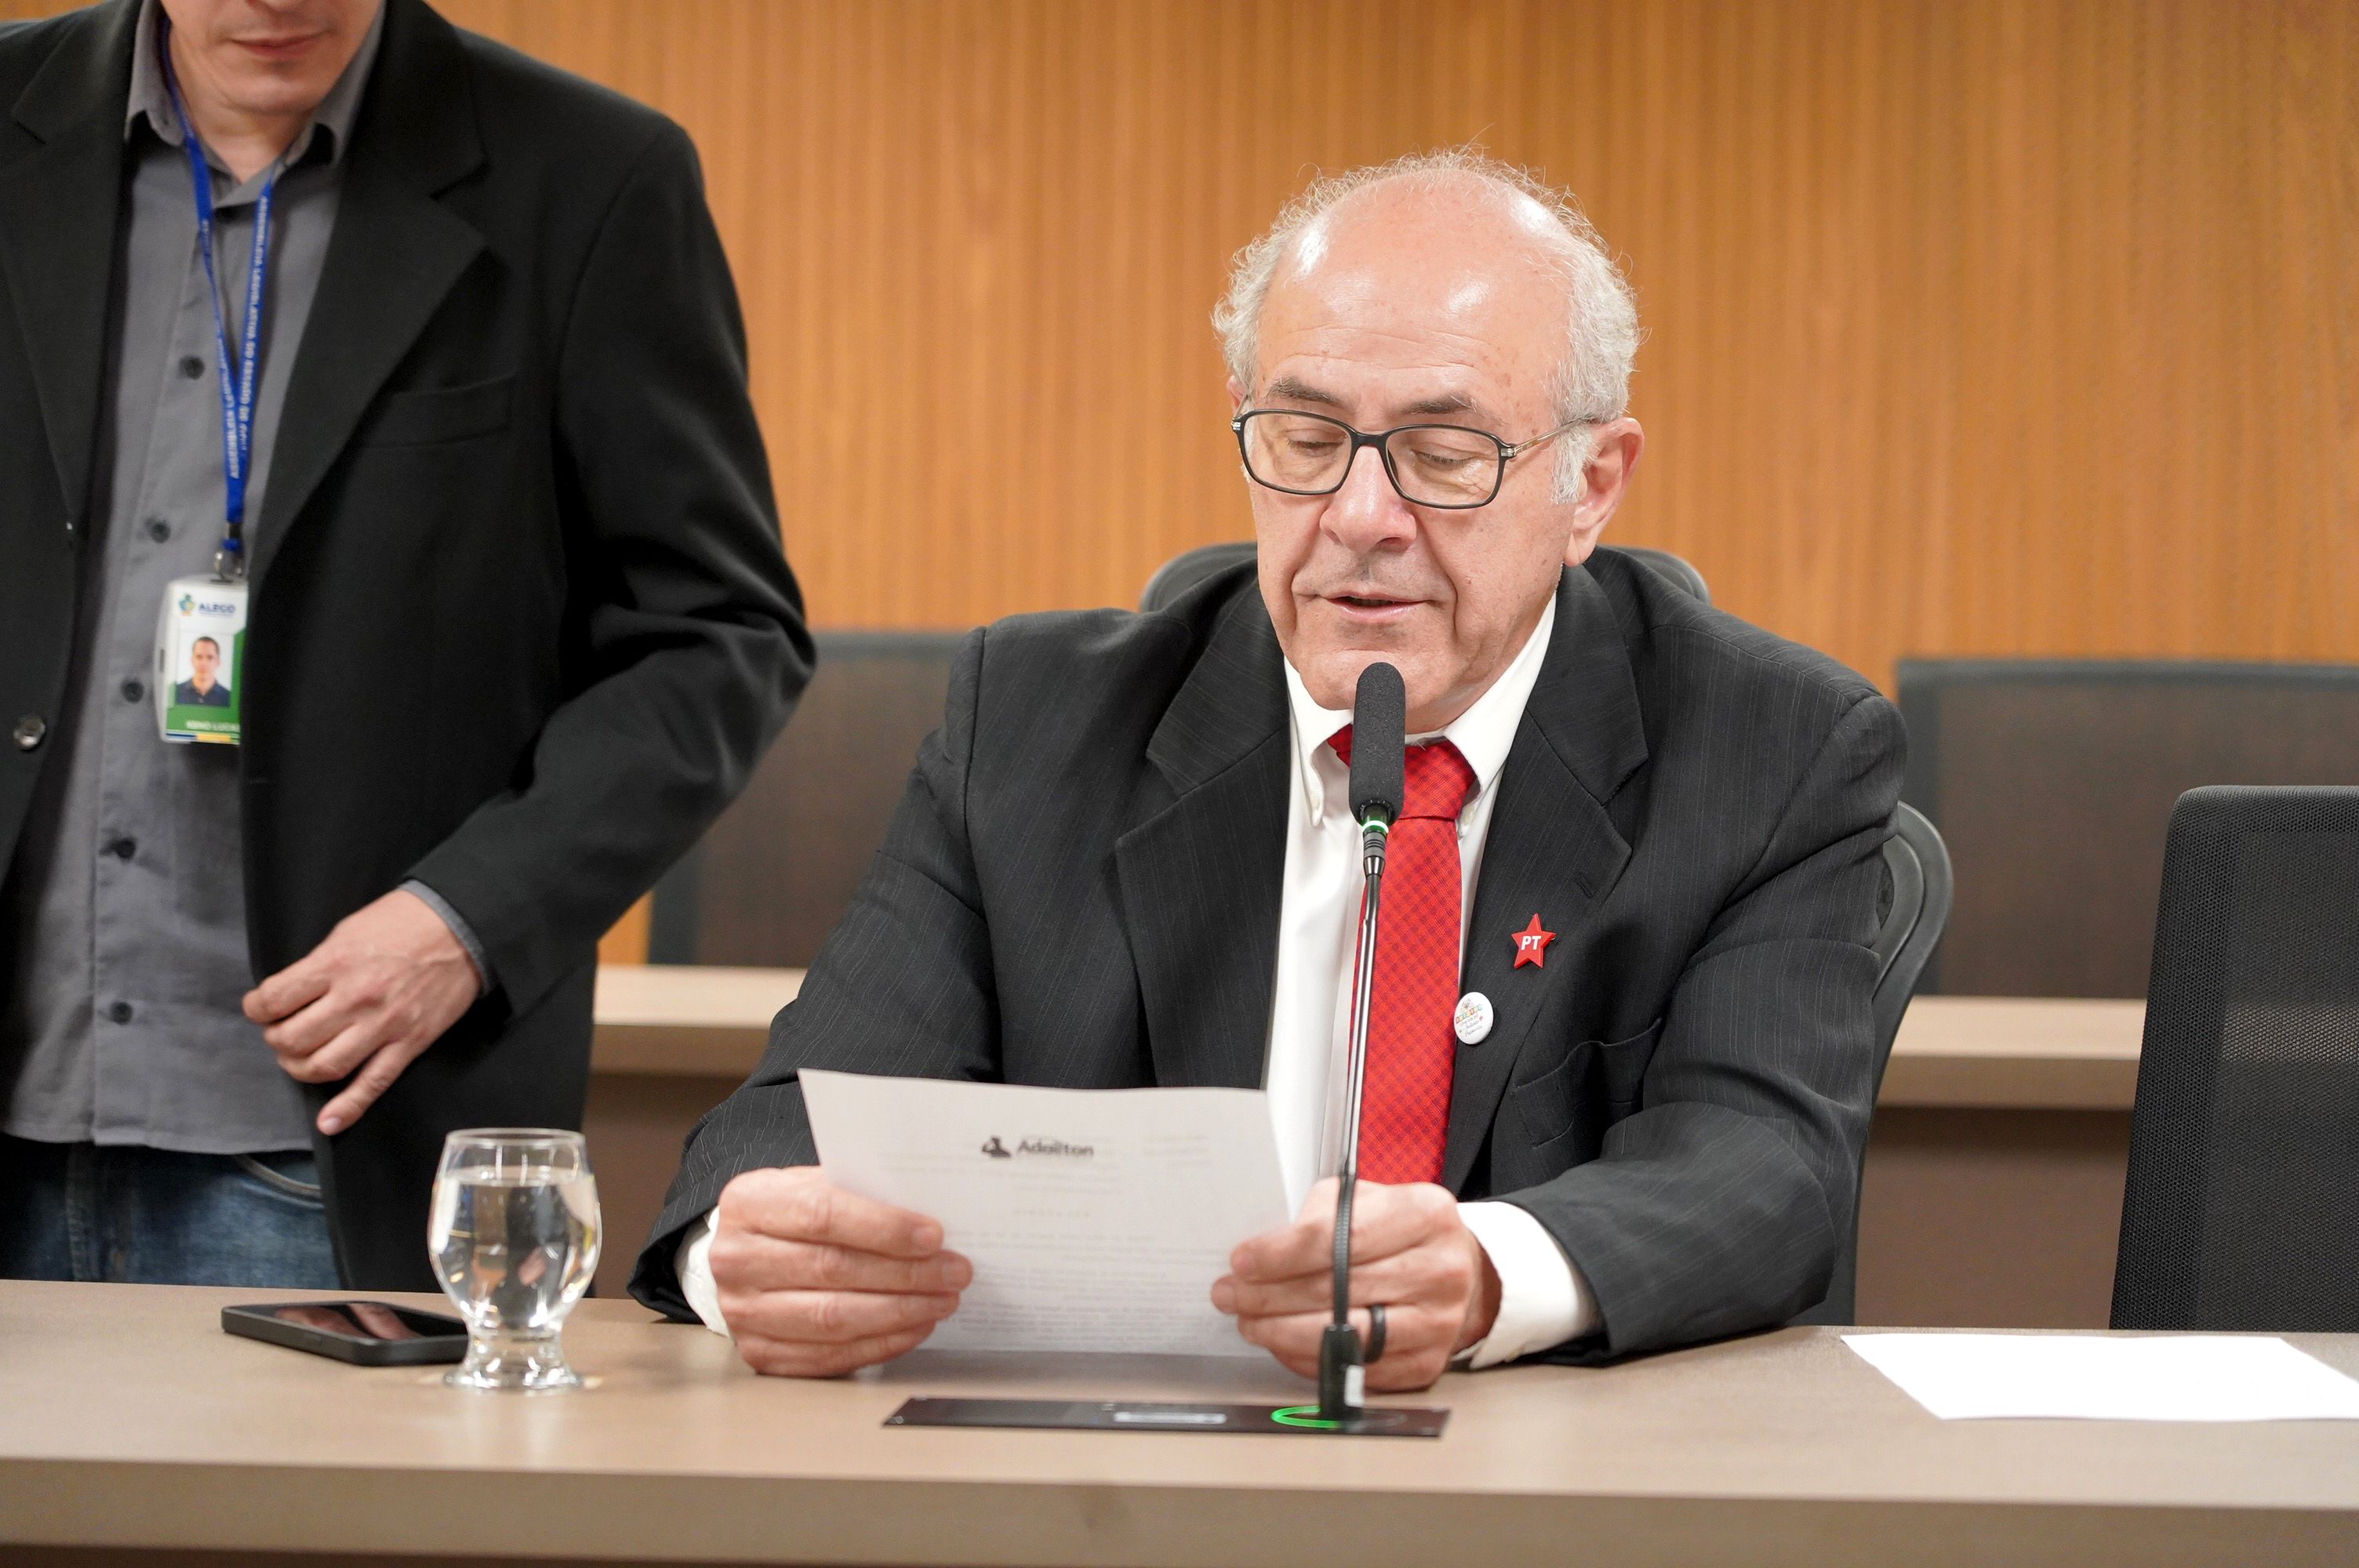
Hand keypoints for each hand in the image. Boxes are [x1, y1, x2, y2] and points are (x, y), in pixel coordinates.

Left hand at [243, 888, 481, 1134]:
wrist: (462, 928)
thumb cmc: (404, 922)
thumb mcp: (348, 931)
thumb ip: (319, 965)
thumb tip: (293, 994)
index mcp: (335, 964)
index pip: (273, 999)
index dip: (256, 1008)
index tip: (260, 1008)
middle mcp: (355, 999)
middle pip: (293, 1039)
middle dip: (276, 1040)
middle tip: (281, 1033)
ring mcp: (383, 1025)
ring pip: (324, 1067)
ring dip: (300, 1069)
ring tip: (301, 1058)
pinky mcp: (409, 1044)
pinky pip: (373, 1084)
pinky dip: (347, 1108)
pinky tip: (328, 1122)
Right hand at [709, 1166, 970, 1376]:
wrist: (749, 1253)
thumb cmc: (794, 1215)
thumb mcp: (814, 1185)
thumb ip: (860, 1194)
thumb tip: (931, 1218)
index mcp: (749, 1203)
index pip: (822, 1214)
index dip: (883, 1228)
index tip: (933, 1236)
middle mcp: (736, 1259)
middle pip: (832, 1269)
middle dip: (906, 1273)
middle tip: (954, 1271)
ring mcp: (743, 1312)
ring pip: (833, 1318)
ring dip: (900, 1312)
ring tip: (943, 1300)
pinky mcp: (760, 1353)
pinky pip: (830, 1356)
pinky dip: (881, 1343)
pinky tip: (915, 1327)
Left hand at [1212, 1178, 1500, 1391]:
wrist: (1457, 1270)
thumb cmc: (1398, 1230)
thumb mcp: (1365, 1200)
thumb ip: (1319, 1216)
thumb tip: (1261, 1254)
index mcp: (1424, 1214)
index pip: (1338, 1238)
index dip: (1281, 1253)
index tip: (1241, 1261)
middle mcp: (1439, 1269)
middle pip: (1336, 1290)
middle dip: (1269, 1295)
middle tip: (1229, 1295)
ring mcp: (1437, 1323)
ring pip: (1343, 1336)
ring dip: (1281, 1332)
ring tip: (1249, 1321)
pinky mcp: (1427, 1364)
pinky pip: (1354, 1369)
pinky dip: (1309, 1359)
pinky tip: (1282, 1343)